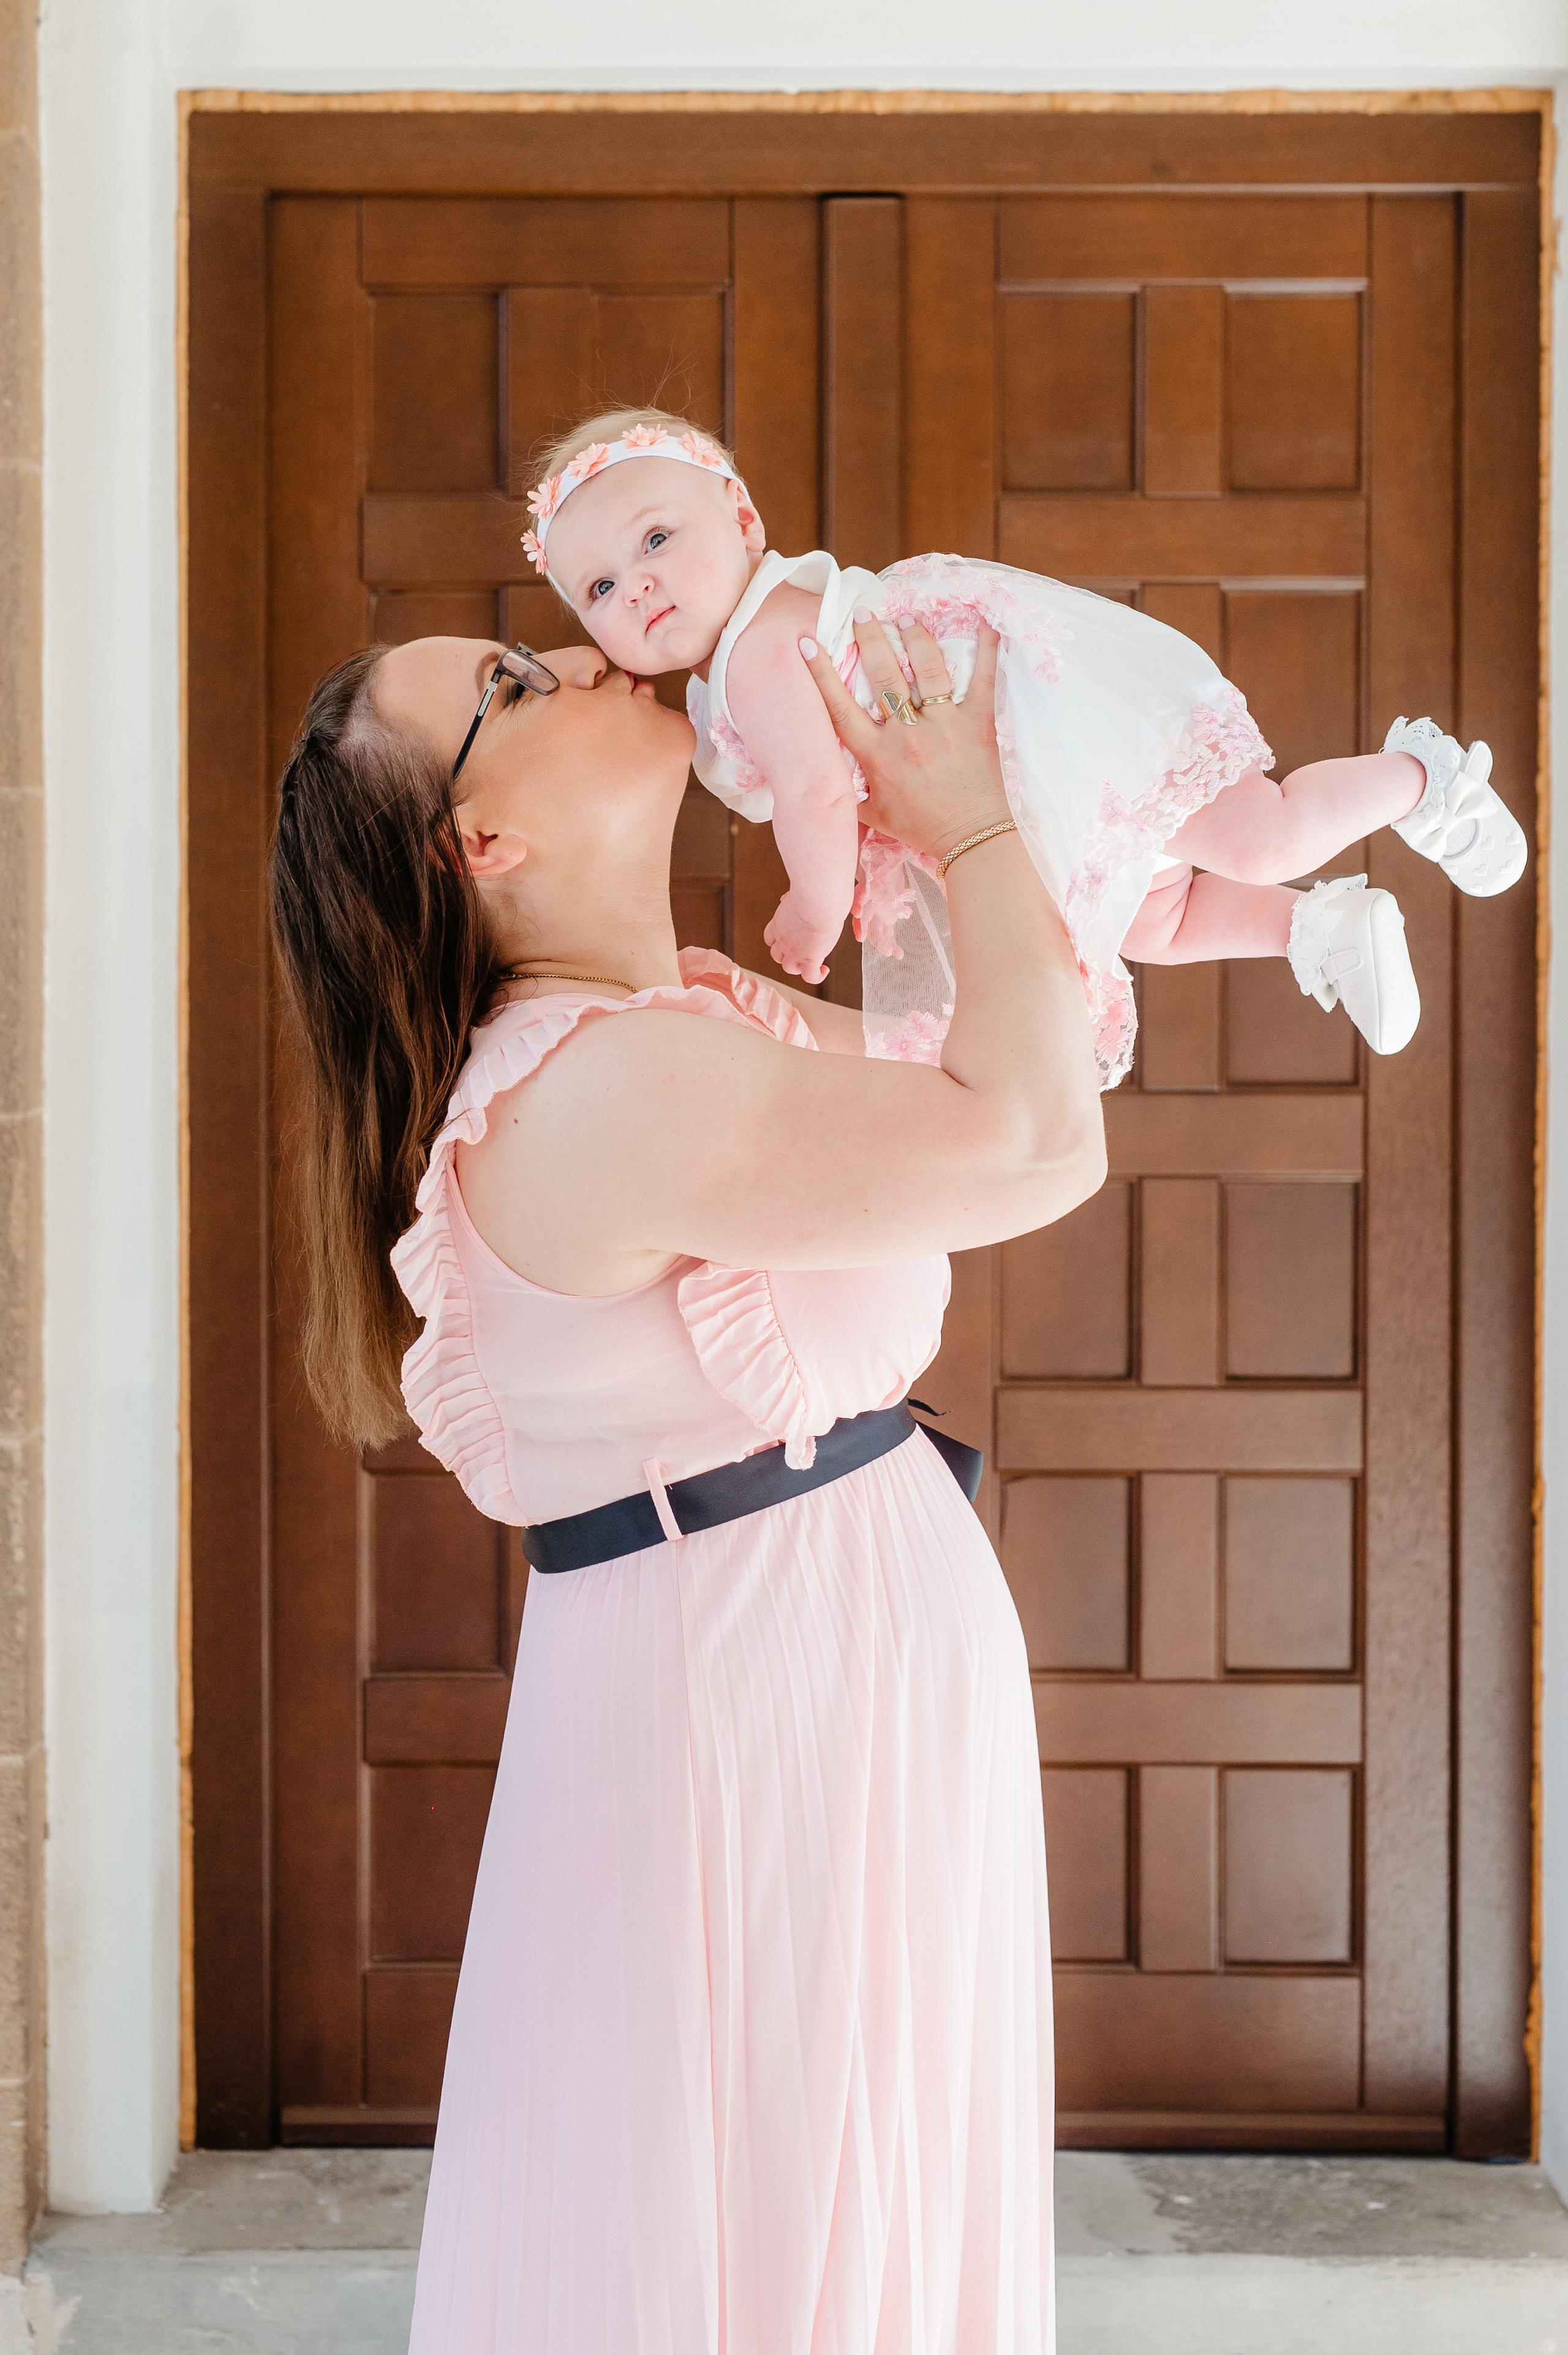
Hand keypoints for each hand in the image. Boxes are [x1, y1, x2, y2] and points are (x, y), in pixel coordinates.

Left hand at [763, 891, 835, 985]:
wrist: (819, 899)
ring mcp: (795, 950)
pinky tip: (823, 970)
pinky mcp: (810, 958)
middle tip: (803, 951)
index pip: (770, 937)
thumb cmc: (813, 891)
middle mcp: (783, 938)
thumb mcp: (795, 893)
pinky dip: (816, 976)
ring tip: (813, 963)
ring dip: (799, 967)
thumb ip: (790, 899)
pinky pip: (809, 977)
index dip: (779, 941)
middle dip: (788, 955)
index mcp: (779, 922)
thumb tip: (786, 898)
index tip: (791, 938)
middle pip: (777, 955)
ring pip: (789, 968)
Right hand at [797, 615, 1009, 864]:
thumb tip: (822, 768)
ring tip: (907, 617)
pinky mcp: (978, 723)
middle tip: (863, 613)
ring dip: (915, 637)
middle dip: (871, 638)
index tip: (808, 643)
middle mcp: (908, 736)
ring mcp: (945, 725)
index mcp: (877, 757)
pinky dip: (987, 649)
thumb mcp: (872, 813)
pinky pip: (983, 679)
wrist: (971, 840)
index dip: (821, 673)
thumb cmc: (920, 827)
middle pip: (884, 676)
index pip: (841, 707)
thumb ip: (848, 787)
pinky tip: (986, 622)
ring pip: (927, 669)